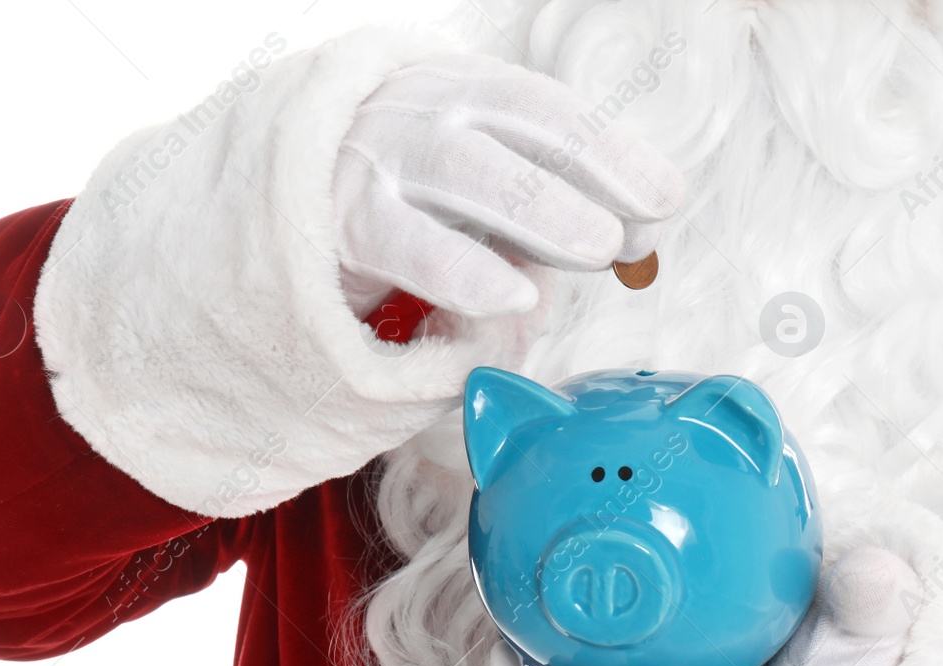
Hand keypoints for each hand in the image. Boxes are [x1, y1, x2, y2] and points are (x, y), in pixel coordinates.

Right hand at [331, 52, 686, 317]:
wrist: (277, 198)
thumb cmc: (400, 195)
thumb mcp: (477, 186)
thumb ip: (547, 207)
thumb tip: (636, 243)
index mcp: (467, 92)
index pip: (549, 110)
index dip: (612, 152)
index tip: (665, 198)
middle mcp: (424, 112)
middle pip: (518, 128)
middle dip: (589, 176)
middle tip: (635, 230)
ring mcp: (378, 159)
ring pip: (467, 170)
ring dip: (543, 211)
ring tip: (599, 249)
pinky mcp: (338, 220)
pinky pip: (404, 241)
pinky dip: (462, 269)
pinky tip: (511, 296)